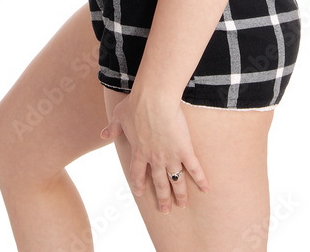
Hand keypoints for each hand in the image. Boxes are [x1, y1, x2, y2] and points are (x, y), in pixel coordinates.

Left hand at [100, 91, 209, 212]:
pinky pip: (194, 168)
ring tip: (182, 204)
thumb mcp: (119, 115)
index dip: (138, 184)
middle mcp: (154, 158)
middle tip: (165, 209)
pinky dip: (200, 179)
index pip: (137, 174)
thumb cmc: (136, 104)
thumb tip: (103, 134)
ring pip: (175, 180)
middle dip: (162, 198)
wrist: (154, 99)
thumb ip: (112, 128)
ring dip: (179, 194)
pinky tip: (205, 189)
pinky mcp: (184, 149)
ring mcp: (170, 156)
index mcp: (138, 151)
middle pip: (158, 183)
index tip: (140, 193)